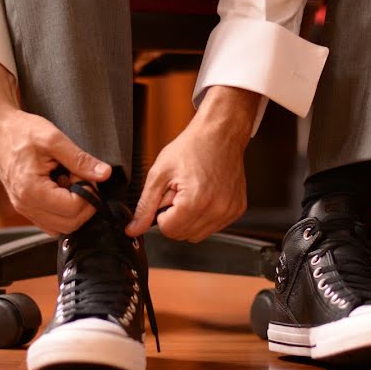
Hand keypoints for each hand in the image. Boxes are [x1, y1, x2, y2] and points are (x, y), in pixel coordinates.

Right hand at [0, 110, 110, 235]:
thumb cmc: (19, 131)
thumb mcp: (53, 139)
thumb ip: (80, 159)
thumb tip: (104, 174)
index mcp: (31, 190)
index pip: (73, 209)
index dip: (88, 194)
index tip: (84, 175)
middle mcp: (26, 205)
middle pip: (70, 224)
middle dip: (84, 204)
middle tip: (80, 179)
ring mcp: (24, 209)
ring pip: (62, 227)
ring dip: (74, 209)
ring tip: (69, 182)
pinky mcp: (26, 207)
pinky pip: (52, 222)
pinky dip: (63, 211)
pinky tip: (61, 189)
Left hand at [126, 86, 261, 241]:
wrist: (220, 133)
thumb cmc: (192, 147)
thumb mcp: (159, 174)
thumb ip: (145, 206)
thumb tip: (133, 229)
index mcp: (195, 202)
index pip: (168, 231)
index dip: (162, 215)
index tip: (167, 197)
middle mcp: (216, 210)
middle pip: (183, 235)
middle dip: (176, 217)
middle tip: (180, 192)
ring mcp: (229, 211)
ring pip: (198, 234)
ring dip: (190, 219)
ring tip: (193, 193)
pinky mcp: (237, 210)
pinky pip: (214, 226)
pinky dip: (205, 215)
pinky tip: (205, 194)